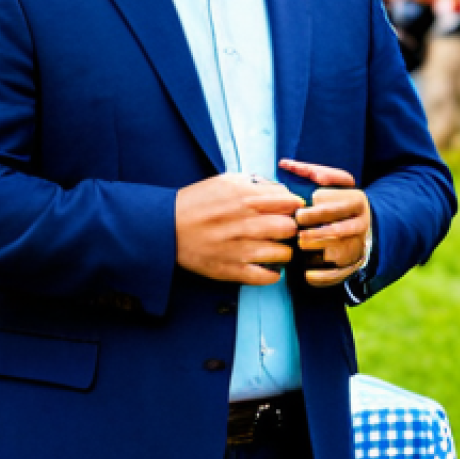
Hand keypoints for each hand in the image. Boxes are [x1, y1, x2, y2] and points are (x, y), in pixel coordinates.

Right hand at [176, 172, 303, 284]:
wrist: (165, 227)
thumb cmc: (196, 203)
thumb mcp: (224, 181)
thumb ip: (254, 183)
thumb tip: (281, 191)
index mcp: (243, 197)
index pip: (288, 201)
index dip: (294, 207)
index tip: (292, 211)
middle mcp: (243, 222)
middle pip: (289, 227)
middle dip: (291, 228)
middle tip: (285, 231)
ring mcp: (237, 248)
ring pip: (282, 253)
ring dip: (283, 252)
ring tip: (276, 249)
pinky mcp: (230, 270)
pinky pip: (265, 277)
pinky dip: (273, 274)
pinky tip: (269, 267)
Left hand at [279, 159, 370, 287]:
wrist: (361, 220)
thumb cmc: (335, 197)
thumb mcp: (328, 180)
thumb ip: (307, 171)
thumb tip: (283, 163)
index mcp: (356, 201)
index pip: (338, 208)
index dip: (318, 212)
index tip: (299, 215)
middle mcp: (361, 224)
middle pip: (339, 232)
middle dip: (316, 234)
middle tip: (297, 235)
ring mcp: (359, 245)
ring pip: (340, 253)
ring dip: (319, 253)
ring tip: (301, 249)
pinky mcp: (354, 264)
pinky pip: (341, 274)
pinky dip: (323, 277)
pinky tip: (307, 274)